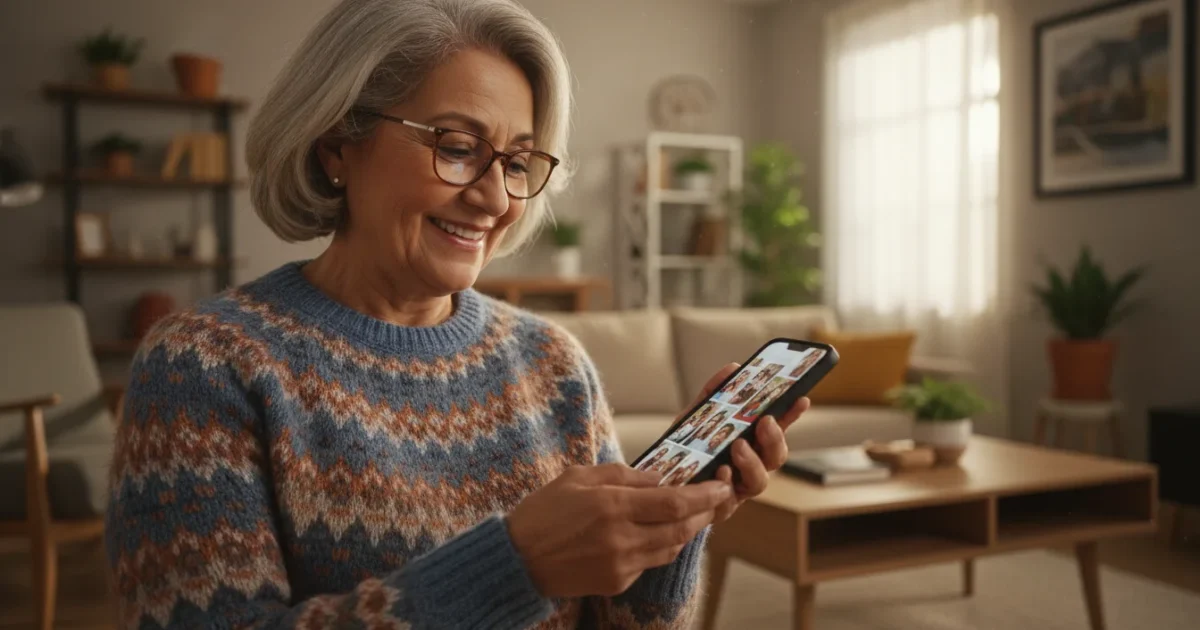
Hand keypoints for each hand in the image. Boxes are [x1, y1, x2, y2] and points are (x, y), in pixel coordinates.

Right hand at [506, 463, 732, 597]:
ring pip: (670, 549)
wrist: (516, 560)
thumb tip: (659, 477)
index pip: (673, 501)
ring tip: (691, 515)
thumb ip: (622, 475)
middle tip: (716, 499)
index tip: (721, 486)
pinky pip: (649, 563)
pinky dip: (659, 547)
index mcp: (611, 505)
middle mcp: (620, 538)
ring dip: (686, 532)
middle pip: (681, 528)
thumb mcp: (577, 477)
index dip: (703, 495)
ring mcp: (620, 565)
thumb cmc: (543, 512)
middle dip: (704, 513)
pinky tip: (656, 534)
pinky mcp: (616, 583)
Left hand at [684, 363, 810, 524]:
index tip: (801, 399)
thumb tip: (732, 368)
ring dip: (753, 462)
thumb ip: (713, 394)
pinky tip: (720, 471)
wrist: (659, 481)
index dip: (792, 415)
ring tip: (739, 447)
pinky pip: (728, 501)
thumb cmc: (684, 448)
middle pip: (776, 457)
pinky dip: (726, 484)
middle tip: (766, 422)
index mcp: (749, 444)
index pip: (777, 428)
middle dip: (775, 439)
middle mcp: (748, 467)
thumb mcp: (696, 417)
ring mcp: (736, 488)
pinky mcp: (718, 507)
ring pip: (759, 482)